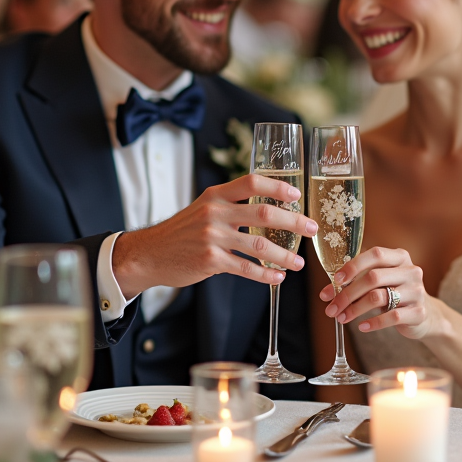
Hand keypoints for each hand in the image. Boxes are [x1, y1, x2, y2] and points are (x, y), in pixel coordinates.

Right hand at [112, 173, 317, 297]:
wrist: (149, 254)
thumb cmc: (181, 232)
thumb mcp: (203, 208)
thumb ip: (230, 205)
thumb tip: (267, 207)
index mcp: (215, 195)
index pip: (251, 182)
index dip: (277, 187)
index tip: (297, 195)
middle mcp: (215, 212)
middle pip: (263, 213)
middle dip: (293, 222)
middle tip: (312, 229)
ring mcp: (213, 237)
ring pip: (259, 245)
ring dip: (284, 256)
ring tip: (299, 264)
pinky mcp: (210, 261)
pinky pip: (246, 268)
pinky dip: (265, 275)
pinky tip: (277, 278)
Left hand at [318, 246, 436, 339]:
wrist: (426, 315)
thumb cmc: (396, 293)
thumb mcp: (380, 283)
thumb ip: (356, 282)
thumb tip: (326, 294)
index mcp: (400, 257)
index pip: (375, 254)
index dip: (353, 266)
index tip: (336, 280)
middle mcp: (411, 271)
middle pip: (373, 277)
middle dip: (348, 294)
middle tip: (331, 308)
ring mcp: (417, 291)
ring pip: (379, 297)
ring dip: (355, 309)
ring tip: (342, 318)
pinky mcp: (419, 312)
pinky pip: (392, 317)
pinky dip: (373, 323)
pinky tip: (362, 327)